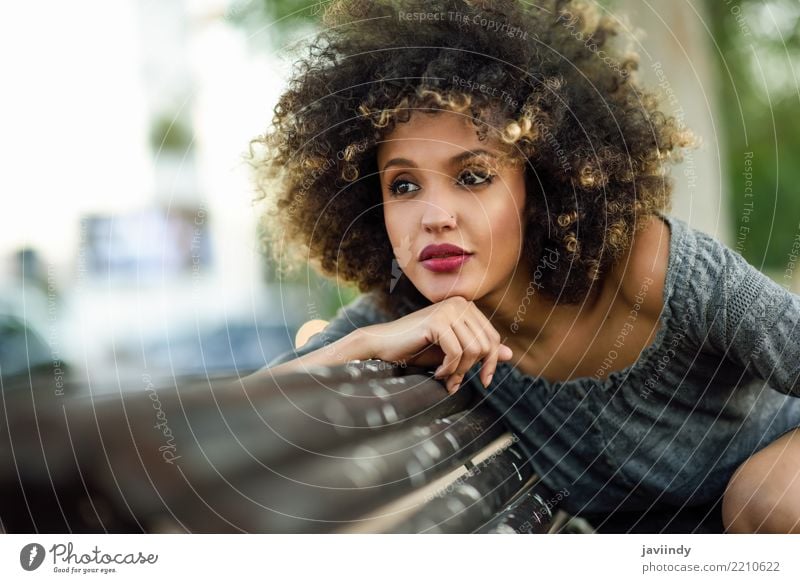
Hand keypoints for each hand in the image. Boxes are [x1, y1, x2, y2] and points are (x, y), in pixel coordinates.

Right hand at [360, 297, 513, 393]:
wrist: (383, 346)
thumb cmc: (417, 349)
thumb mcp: (453, 352)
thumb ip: (479, 351)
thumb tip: (509, 354)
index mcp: (466, 307)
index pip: (493, 338)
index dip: (491, 363)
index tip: (484, 381)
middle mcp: (460, 303)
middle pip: (486, 345)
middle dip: (473, 369)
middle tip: (455, 381)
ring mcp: (449, 309)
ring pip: (473, 350)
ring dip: (460, 371)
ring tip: (444, 377)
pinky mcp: (437, 320)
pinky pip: (457, 352)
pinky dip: (449, 369)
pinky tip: (437, 373)